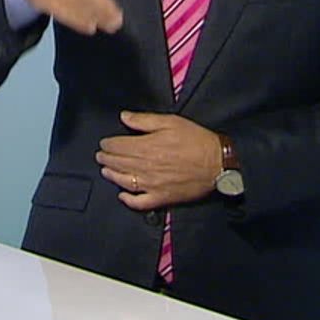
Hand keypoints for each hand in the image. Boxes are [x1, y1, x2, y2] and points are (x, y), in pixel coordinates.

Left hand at [96, 111, 221, 209]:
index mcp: (146, 147)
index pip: (117, 146)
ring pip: (123, 182)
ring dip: (111, 175)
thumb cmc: (196, 140)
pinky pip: (139, 203)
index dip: (107, 144)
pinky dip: (128, 200)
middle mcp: (145, 167)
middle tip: (100, 156)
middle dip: (105, 158)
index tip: (104, 143)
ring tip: (105, 171)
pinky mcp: (161, 198)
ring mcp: (152, 185)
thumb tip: (123, 117)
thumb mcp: (171, 122)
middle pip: (117, 163)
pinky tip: (122, 195)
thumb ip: (144, 120)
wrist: (219, 164)